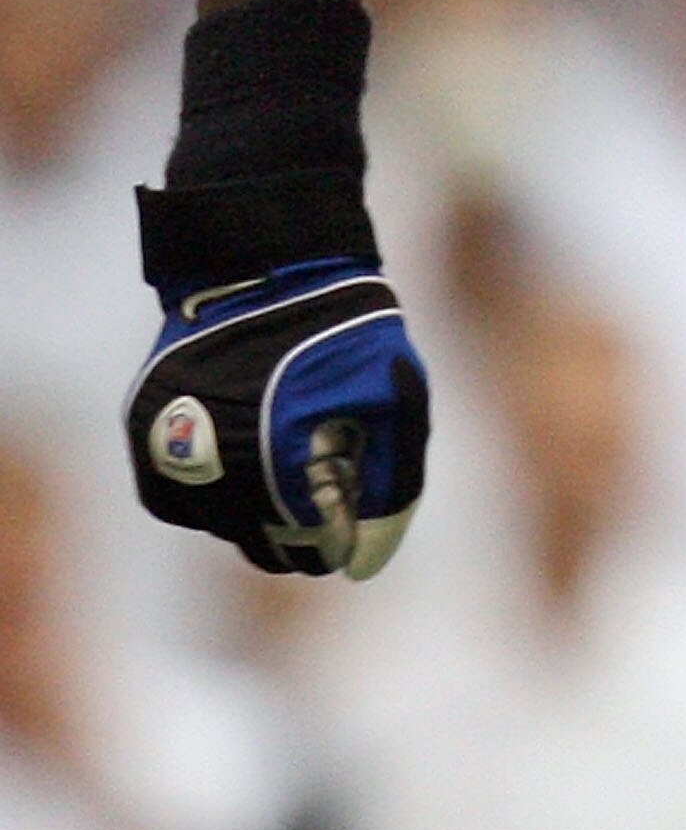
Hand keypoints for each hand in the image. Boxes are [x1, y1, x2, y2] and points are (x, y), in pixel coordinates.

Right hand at [127, 256, 428, 578]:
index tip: (350, 524)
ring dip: (251, 511)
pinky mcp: (147, 434)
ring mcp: (171, 450)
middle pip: (260, 547)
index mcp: (280, 458)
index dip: (337, 540)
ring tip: (281, 460)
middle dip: (296, 534)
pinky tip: (242, 451)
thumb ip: (392, 483)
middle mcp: (215, 464)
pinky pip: (180, 496)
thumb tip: (367, 564)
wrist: (267, 265)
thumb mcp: (396, 394)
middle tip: (319, 502)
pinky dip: (211, 489)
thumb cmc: (343, 331)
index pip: (311, 546)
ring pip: (218, 523)